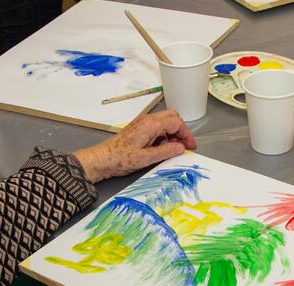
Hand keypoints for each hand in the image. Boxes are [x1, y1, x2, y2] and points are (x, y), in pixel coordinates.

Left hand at [72, 109, 195, 182]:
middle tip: (184, 146)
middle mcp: (147, 120)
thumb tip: (181, 148)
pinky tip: (162, 148)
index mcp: (150, 125)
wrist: (102, 159)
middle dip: (181, 131)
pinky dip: (164, 135)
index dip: (186, 134)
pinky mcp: (139, 129)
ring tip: (173, 150)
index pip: (176, 122)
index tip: (190, 146)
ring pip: (165, 121)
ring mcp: (143, 123)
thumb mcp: (146, 158)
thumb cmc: (120, 159)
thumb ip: (166, 152)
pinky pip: (157, 127)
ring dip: (173, 133)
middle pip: (172, 117)